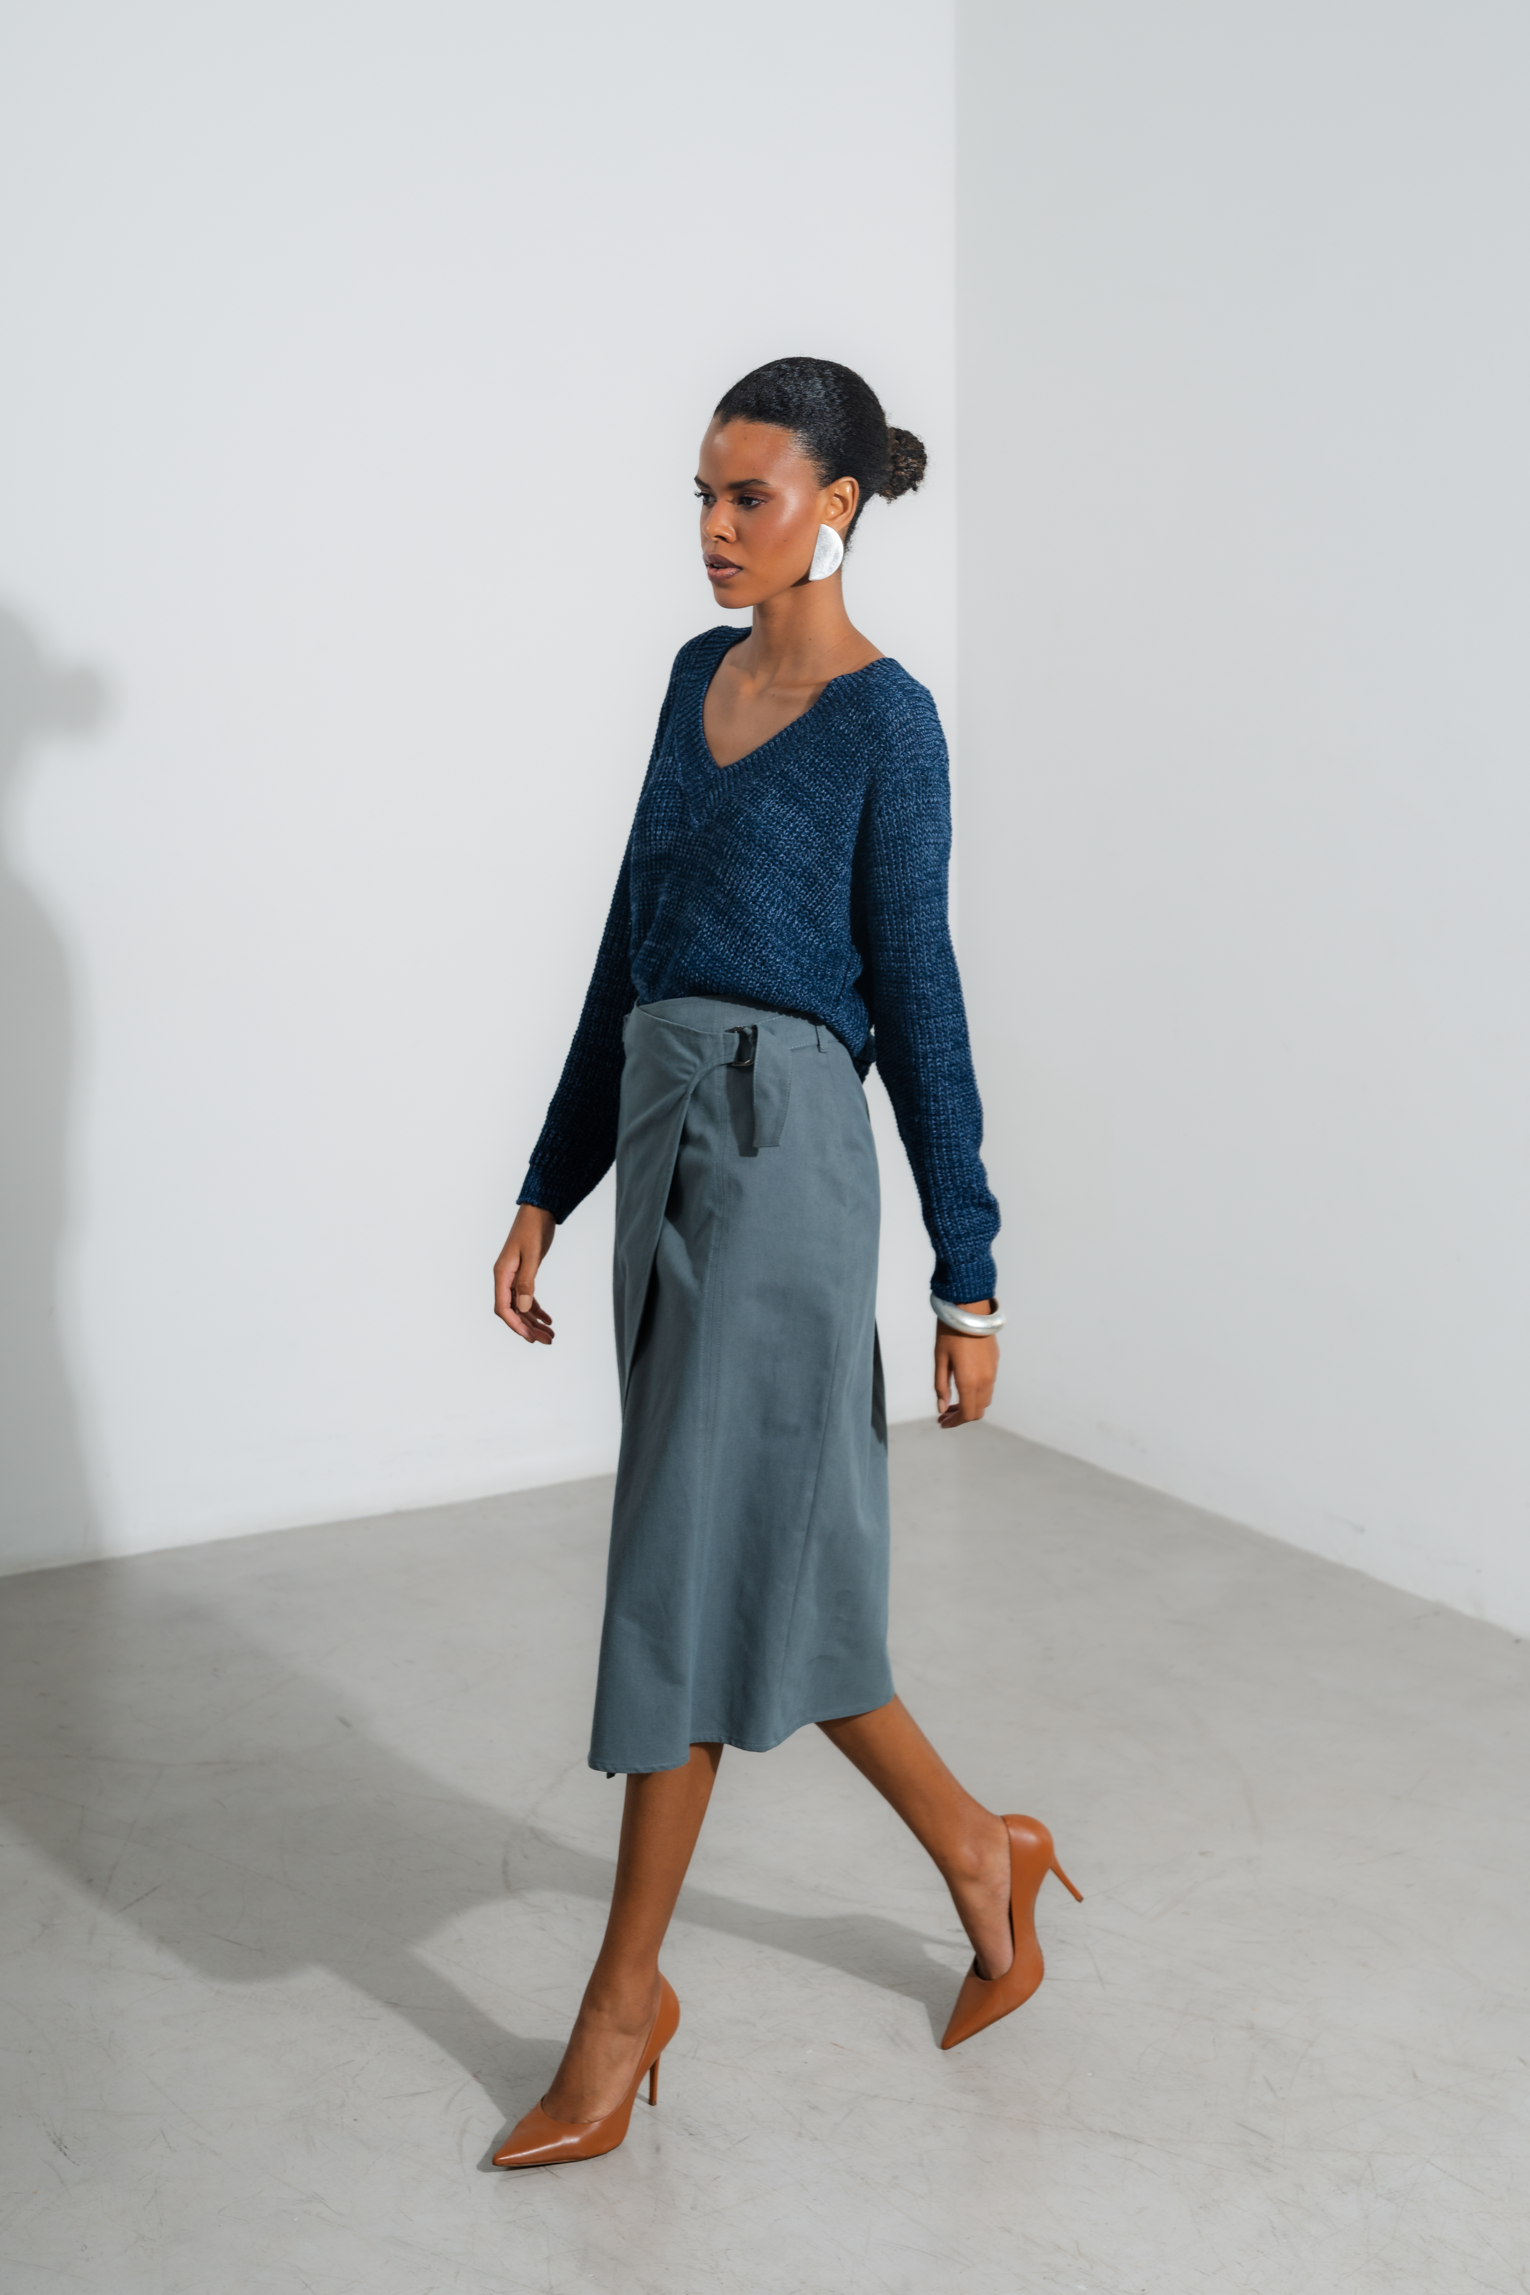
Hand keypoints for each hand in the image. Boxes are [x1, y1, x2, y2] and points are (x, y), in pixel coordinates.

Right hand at [495, 1204, 557, 1344]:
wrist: (539, 1211)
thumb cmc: (533, 1229)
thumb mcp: (532, 1255)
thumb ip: (527, 1282)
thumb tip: (522, 1309)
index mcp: (502, 1274)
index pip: (502, 1307)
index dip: (515, 1325)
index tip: (529, 1338)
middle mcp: (505, 1278)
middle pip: (513, 1311)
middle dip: (528, 1328)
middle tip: (546, 1341)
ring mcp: (514, 1277)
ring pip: (521, 1307)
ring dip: (534, 1322)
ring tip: (550, 1335)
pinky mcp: (524, 1274)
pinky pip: (527, 1298)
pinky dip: (537, 1310)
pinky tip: (548, 1319)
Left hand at [934, 1305, 998, 1427]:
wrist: (970, 1310)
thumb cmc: (950, 1333)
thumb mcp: (940, 1360)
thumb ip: (941, 1386)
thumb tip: (942, 1407)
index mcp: (969, 1382)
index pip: (967, 1415)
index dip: (954, 1422)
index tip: (942, 1422)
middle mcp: (985, 1381)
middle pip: (978, 1411)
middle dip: (962, 1416)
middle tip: (945, 1413)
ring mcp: (992, 1372)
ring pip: (985, 1399)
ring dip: (971, 1404)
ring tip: (953, 1400)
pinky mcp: (995, 1363)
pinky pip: (989, 1386)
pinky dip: (977, 1393)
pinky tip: (964, 1385)